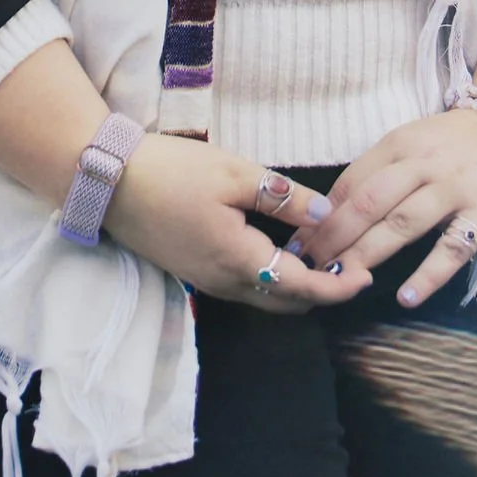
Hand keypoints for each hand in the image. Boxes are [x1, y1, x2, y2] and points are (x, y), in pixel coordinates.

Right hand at [103, 139, 370, 311]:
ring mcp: (208, 282)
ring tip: (323, 254)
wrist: (109, 185)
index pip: (303, 289)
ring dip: (297, 286)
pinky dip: (273, 278)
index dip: (339, 287)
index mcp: (240, 262)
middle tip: (351, 263)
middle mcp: (227, 284)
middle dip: (323, 291)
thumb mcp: (234, 173)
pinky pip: (246, 287)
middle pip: (287, 303)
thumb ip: (282, 197)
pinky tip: (282, 248)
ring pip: (265, 298)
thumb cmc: (173, 174)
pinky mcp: (196, 272)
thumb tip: (325, 215)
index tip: (367, 275)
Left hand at [288, 110, 476, 309]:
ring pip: (404, 223)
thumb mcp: (414, 144)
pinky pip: (453, 247)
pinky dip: (429, 273)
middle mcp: (424, 164)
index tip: (298, 244)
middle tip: (309, 268)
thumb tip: (329, 214)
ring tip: (342, 281)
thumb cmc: (455, 144)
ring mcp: (454, 189)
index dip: (321, 216)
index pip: (352, 182)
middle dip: (334, 237)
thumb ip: (379, 173)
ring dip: (369, 253)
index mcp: (400, 144)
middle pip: (370, 203)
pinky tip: (406, 296)